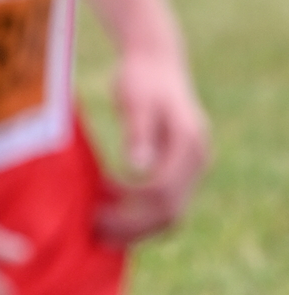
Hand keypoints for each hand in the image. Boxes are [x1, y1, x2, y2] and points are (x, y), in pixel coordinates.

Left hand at [95, 45, 210, 241]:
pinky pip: (168, 204)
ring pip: (172, 214)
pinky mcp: (183, 170)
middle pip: (171, 211)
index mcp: (189, 143)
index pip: (162, 191)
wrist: (157, 63)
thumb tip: (138, 168)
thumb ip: (139, 133)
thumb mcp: (136, 99)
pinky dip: (143, 216)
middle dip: (133, 225)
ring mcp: (194, 167)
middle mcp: (199, 159)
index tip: (97, 201)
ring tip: (102, 231)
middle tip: (95, 228)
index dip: (128, 203)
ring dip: (139, 228)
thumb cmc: (141, 78)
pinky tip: (114, 215)